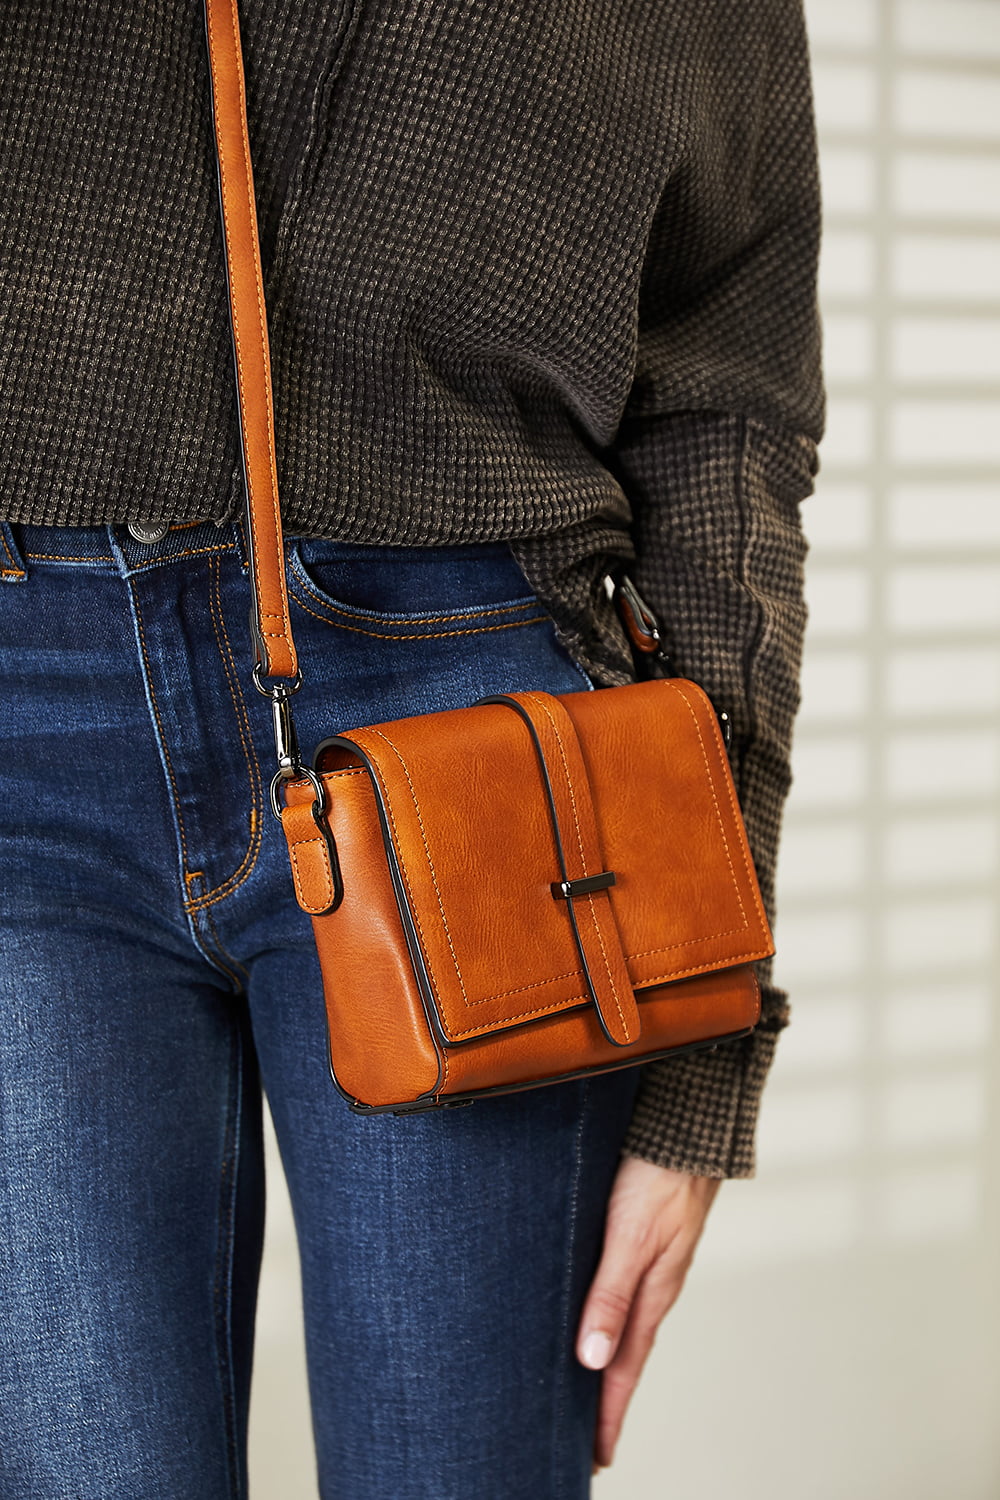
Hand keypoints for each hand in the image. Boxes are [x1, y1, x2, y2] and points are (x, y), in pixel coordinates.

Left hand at [575, 1156, 721, 1471]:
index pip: (624, 1369)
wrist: (687, 1124)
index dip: (608, 1414)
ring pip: (625, 1324)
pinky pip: (624, 1292)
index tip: (596, 1457)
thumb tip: (593, 1360)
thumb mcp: (630, 1238)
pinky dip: (610, 1319)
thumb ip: (611, 1294)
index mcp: (651, 1293)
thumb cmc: (658, 1176)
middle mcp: (653, 1284)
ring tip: (588, 1391)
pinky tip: (597, 1316)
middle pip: (626, 1354)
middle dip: (607, 1399)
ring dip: (608, 1361)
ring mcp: (652, 1261)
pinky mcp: (644, 1237)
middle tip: (587, 1442)